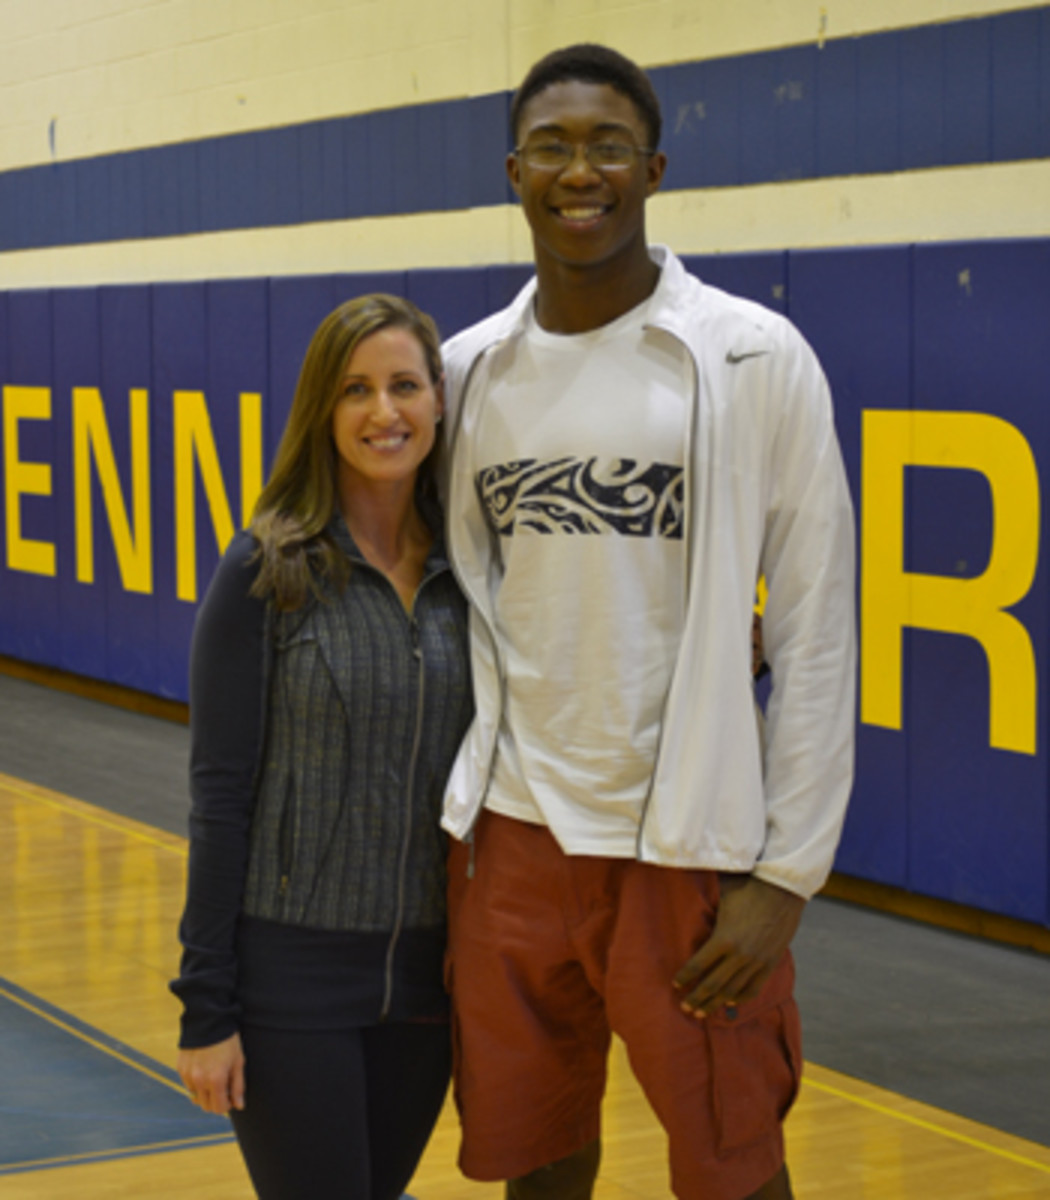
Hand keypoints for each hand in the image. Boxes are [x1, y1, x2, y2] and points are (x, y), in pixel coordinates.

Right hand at [177, 1032, 245, 1114]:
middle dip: (216, 1102)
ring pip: (196, 1097)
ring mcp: (188, 1075)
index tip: (231, 1096)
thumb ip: (238, 1086)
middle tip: (224, 1088)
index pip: (219, 1108)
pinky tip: (203, 1069)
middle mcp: (199, 1080)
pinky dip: (196, 1083)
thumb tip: (239, 1106)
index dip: (228, 1105)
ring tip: (213, 1077)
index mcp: (216, 1080)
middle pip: (206, 1106)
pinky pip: (188, 1085)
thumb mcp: (238, 1061)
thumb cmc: (228, 1041)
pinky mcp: (180, 1069)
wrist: (208, 1021)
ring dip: (205, 1093)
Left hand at [673, 875, 804, 1018]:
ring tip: (702, 1012)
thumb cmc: (747, 889)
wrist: (782, 889)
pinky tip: (729, 1003)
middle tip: (685, 1008)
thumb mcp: (721, 901)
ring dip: (715, 1003)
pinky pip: (753, 989)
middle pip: (713, 985)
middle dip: (697, 998)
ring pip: (732, 992)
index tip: (675, 984)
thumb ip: (707, 915)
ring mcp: (757, 962)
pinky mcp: (770, 964)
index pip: (698, 966)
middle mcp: (740, 955)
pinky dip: (739, 998)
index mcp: (724, 939)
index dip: (685, 977)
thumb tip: (683, 912)